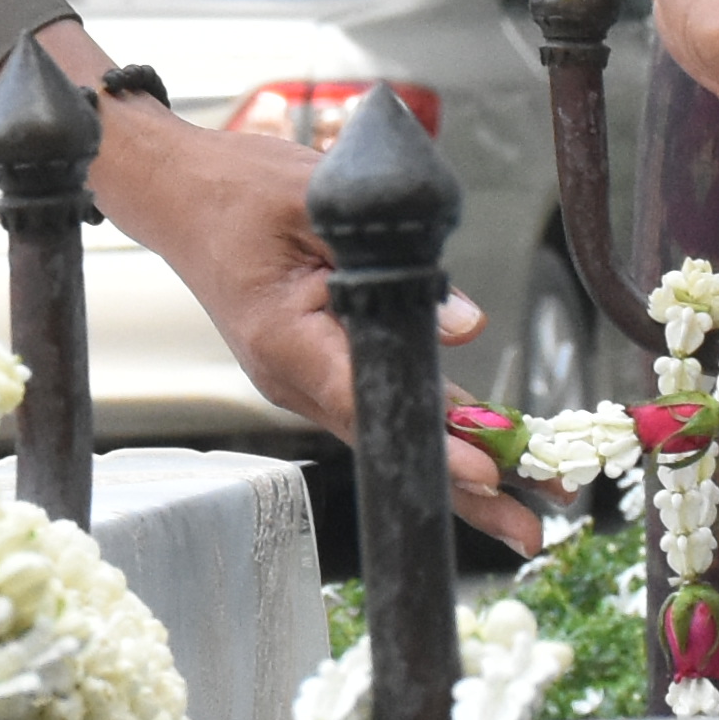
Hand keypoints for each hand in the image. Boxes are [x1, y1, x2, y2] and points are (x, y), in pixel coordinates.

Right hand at [87, 96, 531, 547]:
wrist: (181, 195)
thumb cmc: (240, 190)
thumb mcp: (318, 202)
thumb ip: (391, 262)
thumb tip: (465, 326)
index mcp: (286, 342)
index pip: (367, 404)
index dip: (430, 443)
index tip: (488, 473)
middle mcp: (296, 379)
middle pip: (390, 444)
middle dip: (464, 490)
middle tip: (534, 529)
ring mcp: (309, 381)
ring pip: (394, 433)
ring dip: (464, 465)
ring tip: (537, 499)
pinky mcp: (323, 369)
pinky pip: (388, 405)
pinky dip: (439, 427)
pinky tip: (494, 447)